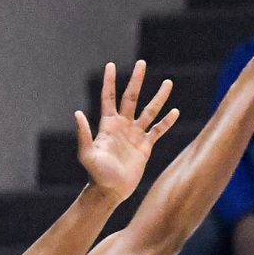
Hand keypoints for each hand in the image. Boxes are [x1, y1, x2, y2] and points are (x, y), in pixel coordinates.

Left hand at [76, 60, 177, 203]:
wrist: (111, 191)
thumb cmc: (96, 174)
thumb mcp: (87, 154)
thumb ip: (83, 134)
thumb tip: (77, 113)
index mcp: (107, 125)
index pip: (108, 97)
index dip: (110, 81)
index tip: (111, 65)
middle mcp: (122, 126)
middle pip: (131, 98)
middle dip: (136, 80)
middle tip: (142, 63)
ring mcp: (135, 135)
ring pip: (149, 111)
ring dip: (159, 97)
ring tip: (168, 83)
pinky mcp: (145, 146)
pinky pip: (158, 130)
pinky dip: (167, 122)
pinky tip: (175, 111)